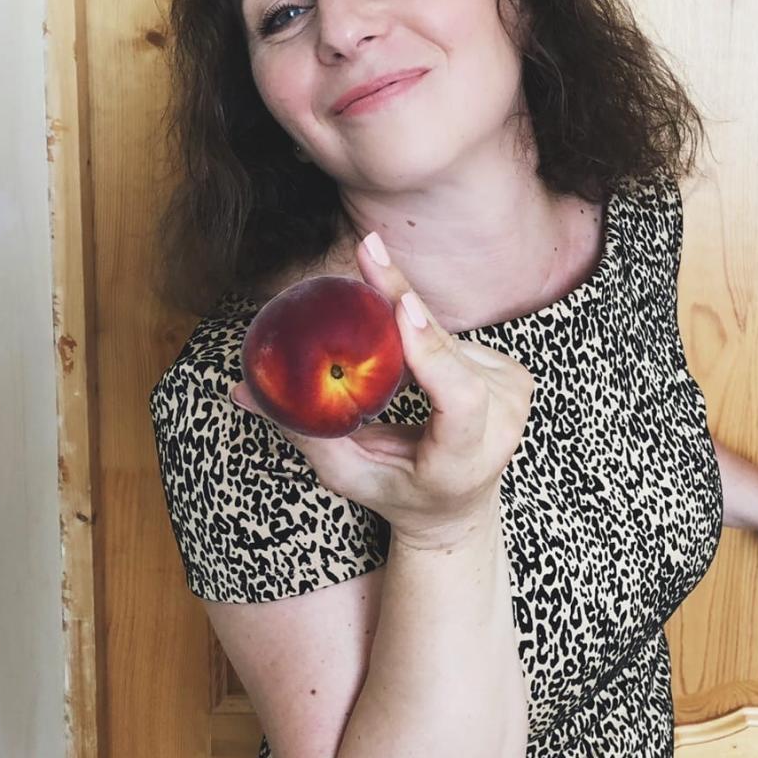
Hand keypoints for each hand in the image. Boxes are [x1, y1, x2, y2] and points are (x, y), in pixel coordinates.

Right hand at [230, 235, 534, 546]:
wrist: (459, 509)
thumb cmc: (397, 496)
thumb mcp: (348, 476)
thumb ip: (303, 432)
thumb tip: (241, 388)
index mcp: (464, 461)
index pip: (459, 399)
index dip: (431, 352)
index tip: (401, 307)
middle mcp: (503, 425)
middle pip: (449, 352)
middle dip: (402, 298)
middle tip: (367, 248)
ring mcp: (516, 396)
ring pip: (448, 340)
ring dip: (406, 325)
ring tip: (371, 324)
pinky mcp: (517, 374)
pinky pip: (456, 340)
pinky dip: (423, 336)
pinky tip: (403, 341)